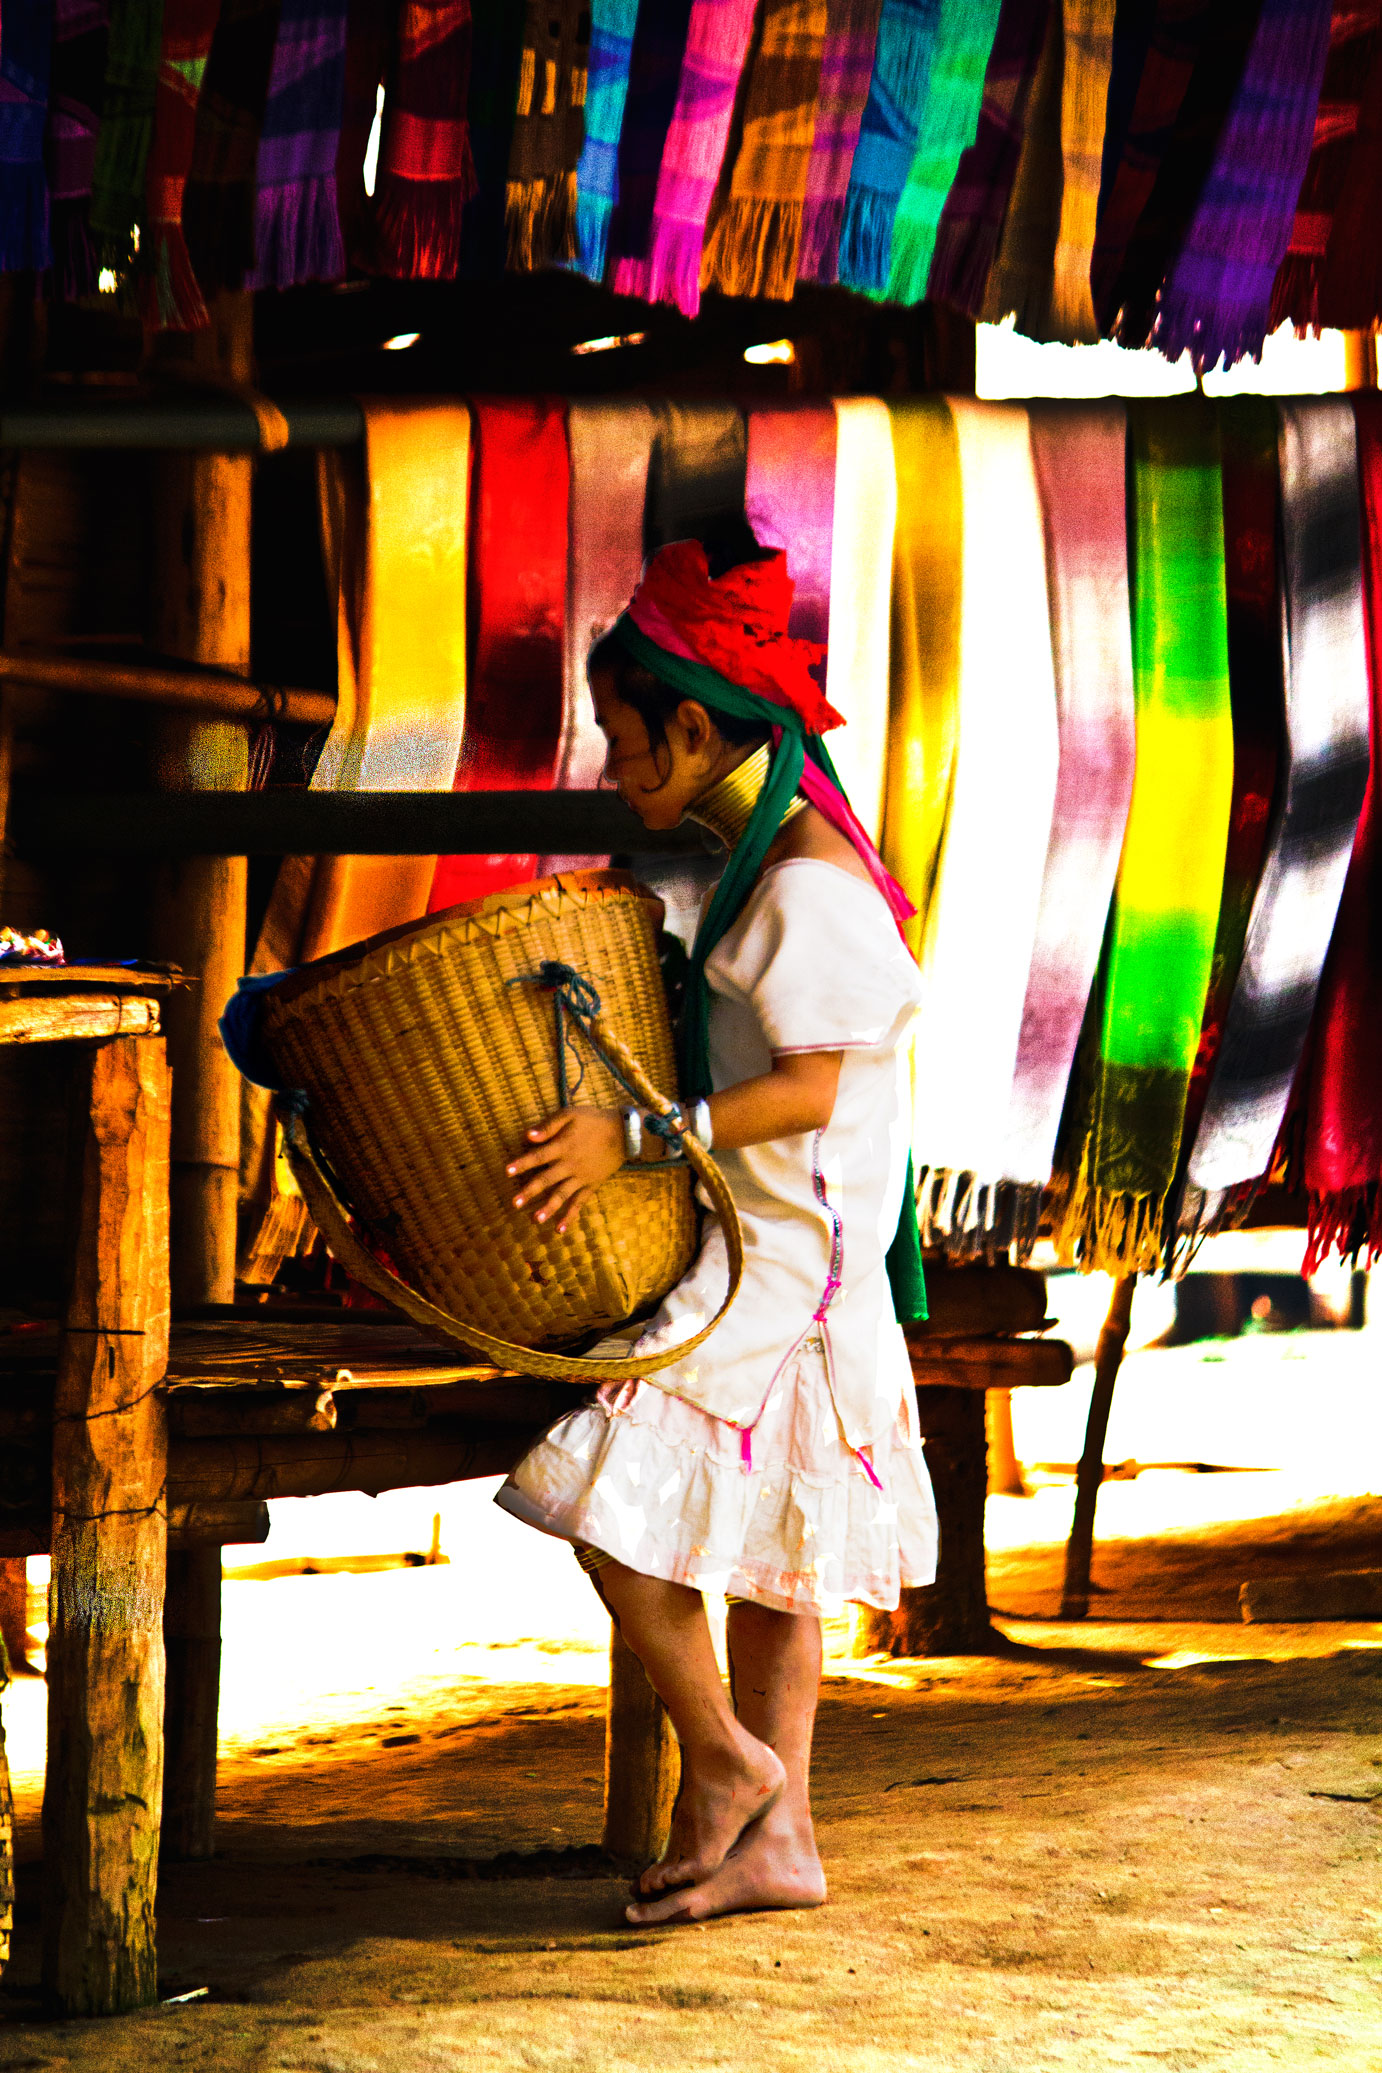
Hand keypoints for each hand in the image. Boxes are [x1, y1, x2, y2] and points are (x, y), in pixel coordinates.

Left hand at [507, 1108, 625, 1232]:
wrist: (624, 1132)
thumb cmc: (594, 1121)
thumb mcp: (571, 1114)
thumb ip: (549, 1125)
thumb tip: (528, 1135)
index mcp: (562, 1147)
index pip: (538, 1157)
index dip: (522, 1164)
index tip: (507, 1171)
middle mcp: (570, 1165)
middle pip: (546, 1180)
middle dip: (529, 1192)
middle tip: (515, 1204)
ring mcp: (581, 1177)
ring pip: (562, 1195)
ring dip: (548, 1208)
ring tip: (535, 1220)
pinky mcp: (591, 1185)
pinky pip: (579, 1203)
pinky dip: (570, 1216)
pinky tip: (560, 1228)